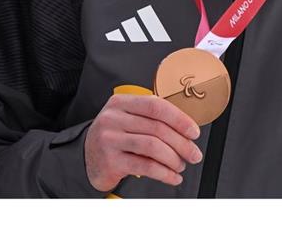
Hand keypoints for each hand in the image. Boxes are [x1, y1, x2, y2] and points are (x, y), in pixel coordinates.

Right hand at [84, 94, 202, 191]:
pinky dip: (164, 173)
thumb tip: (185, 128)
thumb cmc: (114, 138)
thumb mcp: (126, 119)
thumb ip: (149, 117)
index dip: (179, 119)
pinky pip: (146, 166)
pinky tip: (172, 177)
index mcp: (120, 103)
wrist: (88, 158)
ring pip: (153, 147)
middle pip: (157, 128)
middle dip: (182, 143)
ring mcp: (110, 139)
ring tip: (181, 165)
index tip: (193, 132)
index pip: (155, 106)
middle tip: (193, 154)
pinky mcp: (111, 160)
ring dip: (174, 159)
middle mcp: (112, 118)